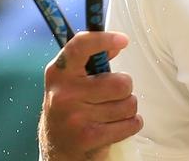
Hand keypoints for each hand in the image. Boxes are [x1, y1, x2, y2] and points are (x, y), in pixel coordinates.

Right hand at [39, 31, 142, 160]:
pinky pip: (131, 123)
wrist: (58, 148)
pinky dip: (131, 124)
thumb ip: (93, 60)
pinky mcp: (88, 137)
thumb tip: (117, 44)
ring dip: (127, 108)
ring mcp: (75, 117)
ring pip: (128, 104)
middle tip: (112, 96)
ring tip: (111, 113)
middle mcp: (63, 93)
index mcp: (59, 72)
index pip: (80, 47)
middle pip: (121, 82)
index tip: (123, 40)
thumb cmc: (72, 107)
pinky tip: (117, 126)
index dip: (103, 40)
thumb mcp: (73, 80)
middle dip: (125, 89)